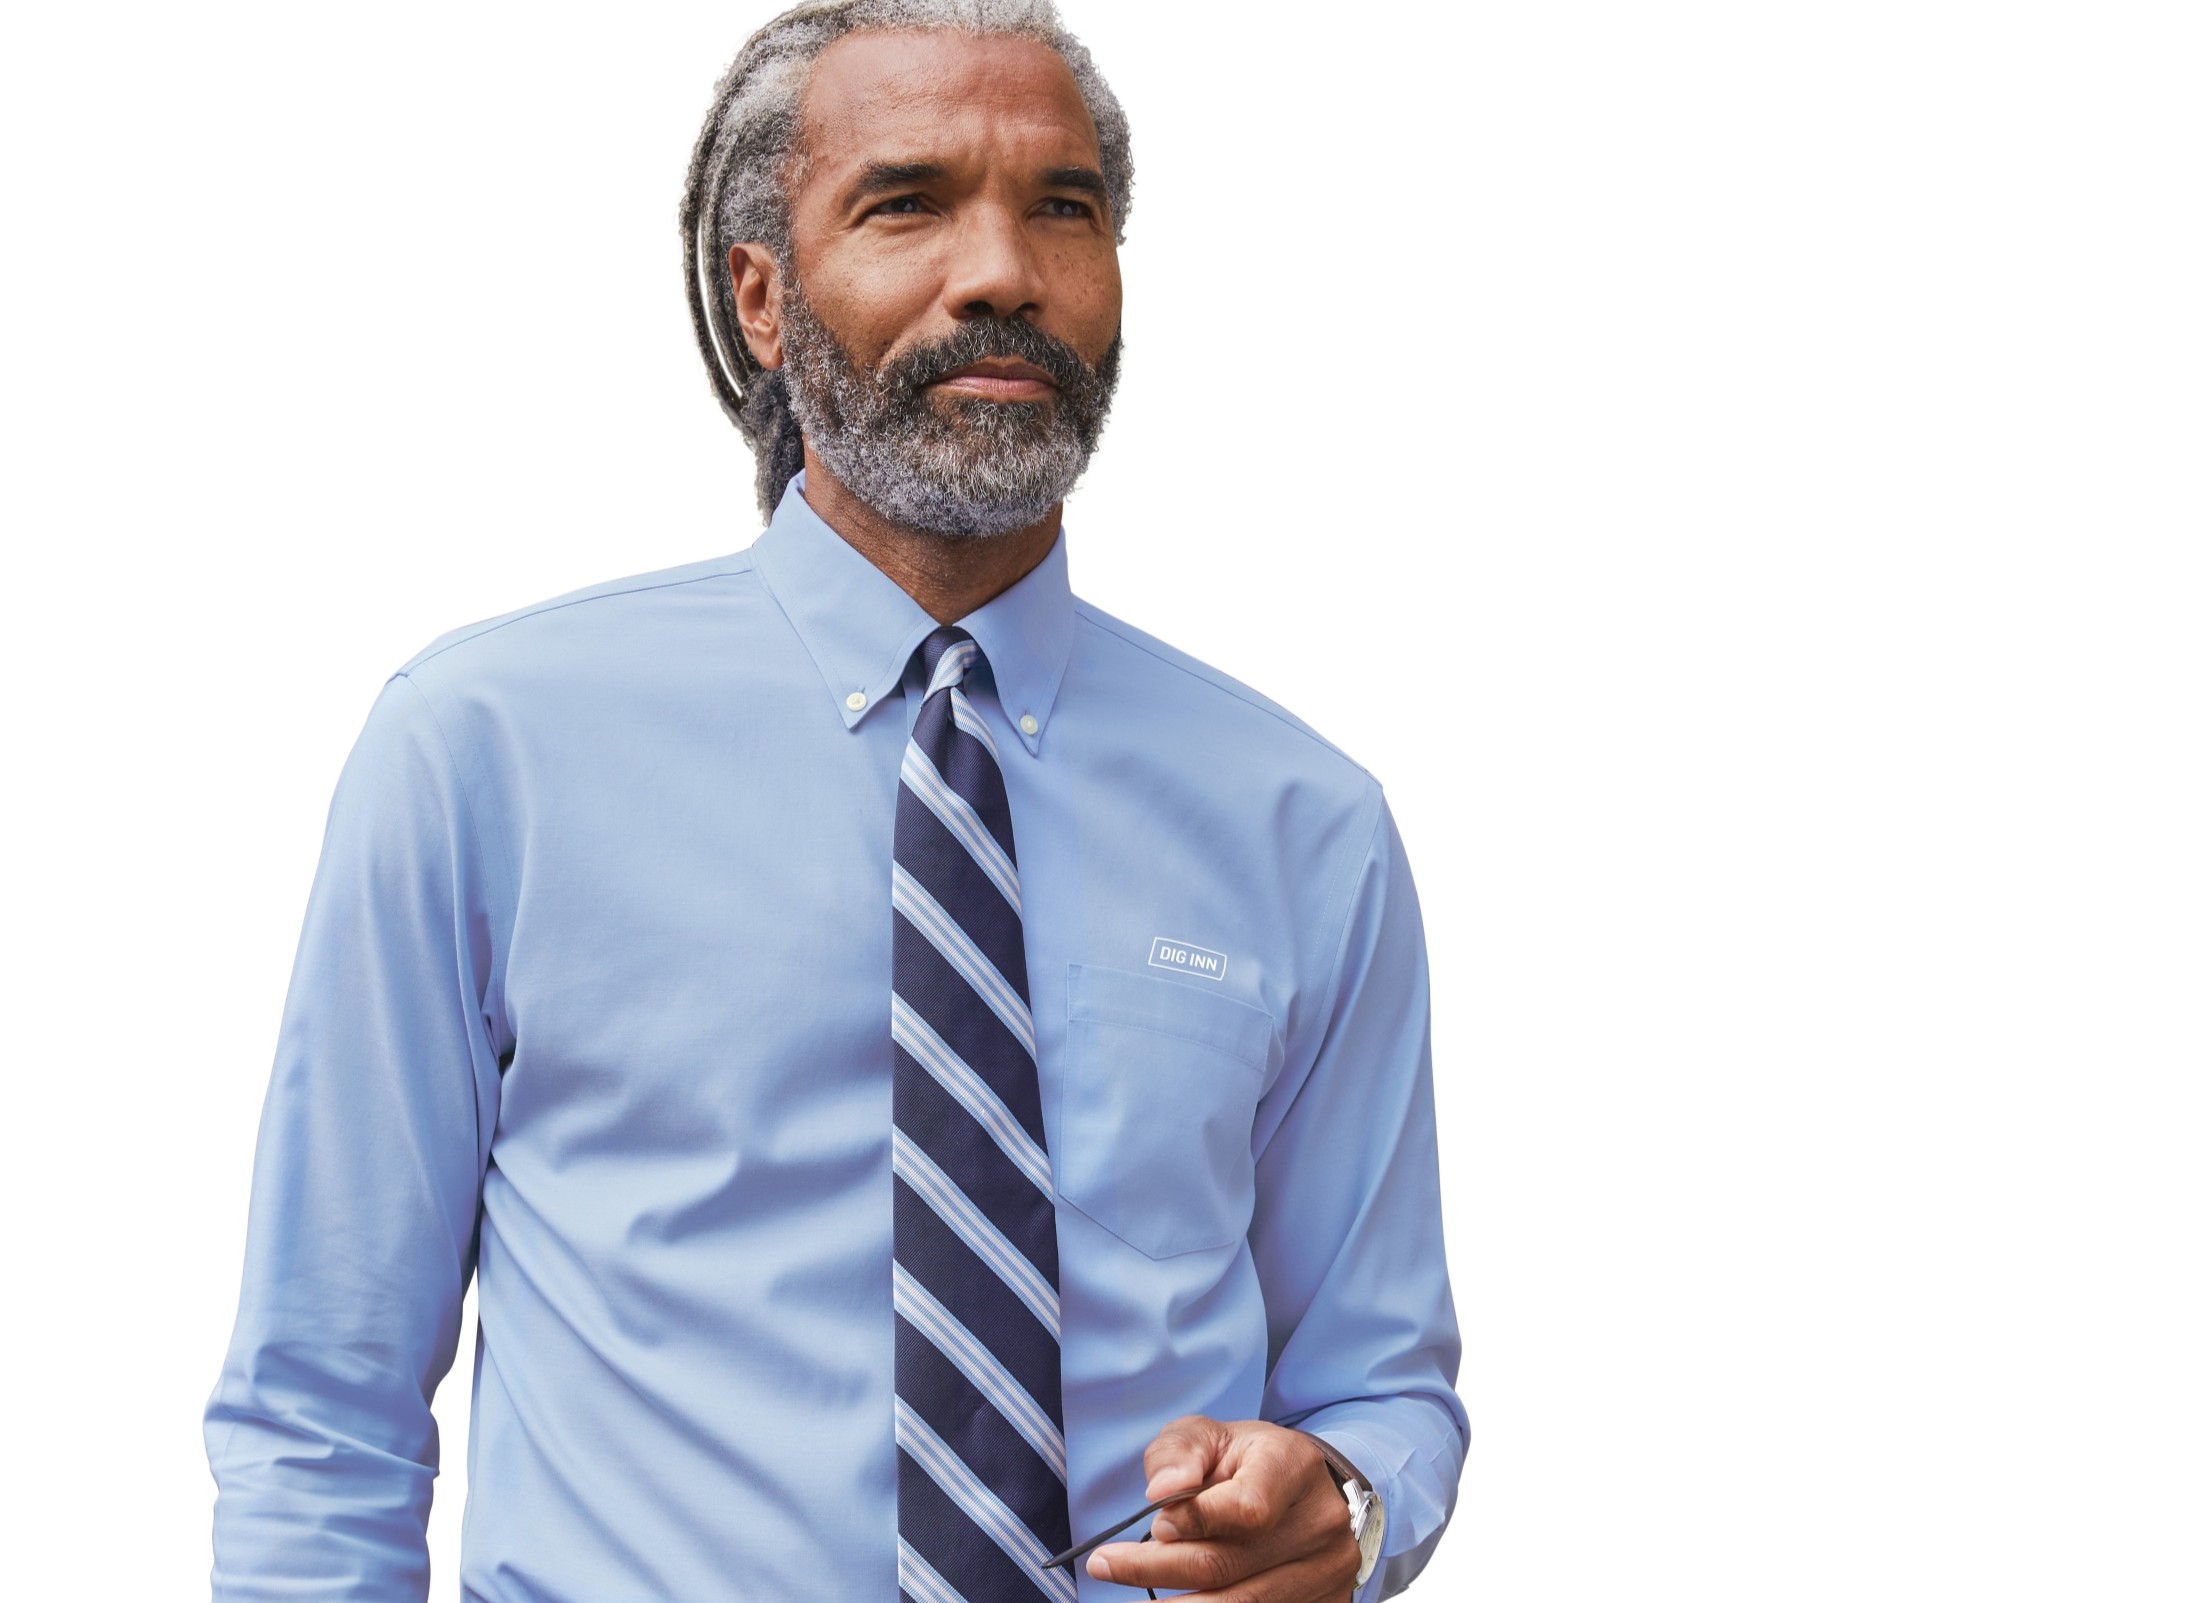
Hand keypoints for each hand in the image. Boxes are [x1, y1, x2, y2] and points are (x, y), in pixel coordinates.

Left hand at [1086, 1415, 1358, 1599]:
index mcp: (1293, 1465)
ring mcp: (1327, 1568)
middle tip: (1105, 1566)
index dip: (1194, 1521)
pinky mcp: (1326, 1600)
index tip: (1156, 1524)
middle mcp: (1320, 1520)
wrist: (1304, 1487)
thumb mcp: (1207, 1436)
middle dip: (1156, 1570)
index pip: (1245, 1507)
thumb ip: (1178, 1453)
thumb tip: (1162, 1493)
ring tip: (1131, 1598)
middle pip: (1229, 1564)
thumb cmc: (1245, 1460)